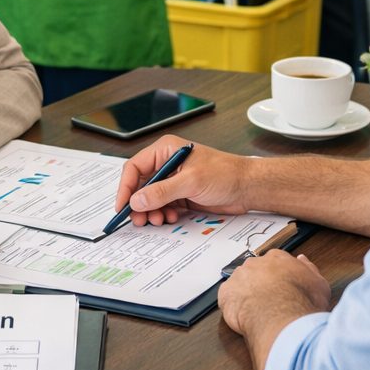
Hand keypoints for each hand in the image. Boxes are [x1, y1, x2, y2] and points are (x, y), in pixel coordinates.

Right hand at [113, 135, 249, 226]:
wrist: (247, 187)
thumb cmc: (225, 173)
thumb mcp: (191, 181)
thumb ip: (162, 191)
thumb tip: (137, 200)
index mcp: (166, 150)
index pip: (135, 167)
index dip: (126, 187)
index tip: (122, 206)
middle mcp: (167, 163)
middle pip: (141, 184)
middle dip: (138, 203)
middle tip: (139, 219)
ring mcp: (174, 179)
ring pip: (150, 197)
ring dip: (150, 211)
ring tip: (157, 220)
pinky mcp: (181, 194)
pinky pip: (162, 205)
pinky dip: (162, 213)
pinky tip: (170, 218)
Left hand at [219, 251, 331, 369]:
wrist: (282, 318)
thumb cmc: (302, 302)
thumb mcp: (319, 284)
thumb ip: (309, 269)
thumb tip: (302, 260)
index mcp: (277, 258)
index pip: (274, 263)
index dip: (277, 278)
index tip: (281, 289)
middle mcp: (256, 263)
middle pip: (256, 271)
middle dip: (261, 285)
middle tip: (269, 303)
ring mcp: (239, 277)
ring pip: (240, 283)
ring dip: (246, 294)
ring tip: (256, 312)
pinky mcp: (226, 293)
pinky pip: (227, 297)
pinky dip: (232, 306)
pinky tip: (242, 316)